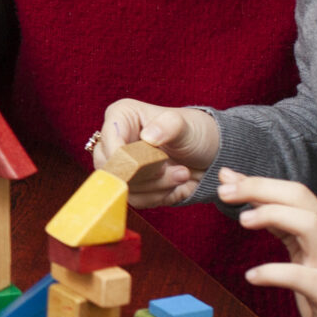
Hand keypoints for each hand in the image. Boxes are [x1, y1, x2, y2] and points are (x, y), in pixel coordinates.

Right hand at [95, 99, 221, 205]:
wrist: (208, 155)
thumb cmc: (194, 133)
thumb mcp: (186, 126)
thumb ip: (169, 126)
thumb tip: (148, 137)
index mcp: (120, 117)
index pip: (109, 144)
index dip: (130, 160)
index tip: (160, 165)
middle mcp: (113, 140)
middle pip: (112, 169)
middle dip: (148, 176)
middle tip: (180, 171)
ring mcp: (120, 164)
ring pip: (124, 187)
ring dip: (157, 187)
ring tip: (183, 174)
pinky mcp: (129, 184)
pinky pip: (134, 200)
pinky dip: (158, 196)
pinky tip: (174, 184)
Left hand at [224, 171, 316, 316]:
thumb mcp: (301, 248)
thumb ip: (275, 219)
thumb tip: (240, 190)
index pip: (293, 191)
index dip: (257, 182)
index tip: (225, 179)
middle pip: (299, 197)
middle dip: (259, 189)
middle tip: (225, 193)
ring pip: (308, 225)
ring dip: (273, 216)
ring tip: (243, 221)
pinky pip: (300, 276)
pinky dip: (273, 272)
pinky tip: (251, 276)